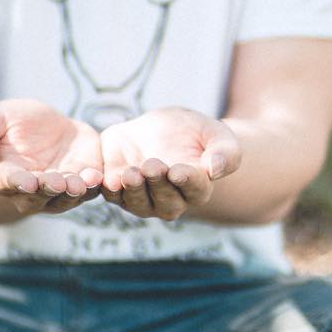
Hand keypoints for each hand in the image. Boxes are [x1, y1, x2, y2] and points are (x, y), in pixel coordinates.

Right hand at [0, 99, 102, 214]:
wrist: (42, 125)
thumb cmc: (10, 124)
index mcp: (4, 175)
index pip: (9, 182)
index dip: (18, 182)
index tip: (26, 181)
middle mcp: (31, 191)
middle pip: (40, 196)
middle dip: (49, 189)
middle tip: (57, 182)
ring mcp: (58, 190)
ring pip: (66, 198)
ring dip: (73, 192)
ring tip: (79, 183)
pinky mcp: (82, 181)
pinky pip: (89, 188)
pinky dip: (94, 185)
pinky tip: (97, 176)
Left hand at [99, 108, 239, 220]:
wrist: (164, 129)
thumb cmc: (196, 134)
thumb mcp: (217, 135)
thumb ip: (225, 153)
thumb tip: (215, 170)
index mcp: (196, 189)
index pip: (194, 189)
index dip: (186, 181)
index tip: (178, 170)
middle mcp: (169, 200)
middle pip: (164, 200)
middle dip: (157, 183)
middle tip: (152, 165)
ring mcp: (141, 197)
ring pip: (136, 202)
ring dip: (132, 190)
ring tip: (130, 173)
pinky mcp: (117, 186)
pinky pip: (110, 193)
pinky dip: (107, 187)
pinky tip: (106, 178)